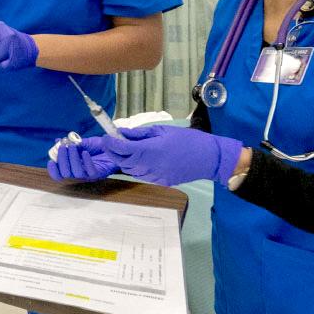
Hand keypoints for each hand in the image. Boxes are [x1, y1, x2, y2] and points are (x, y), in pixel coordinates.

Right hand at [47, 136, 117, 181]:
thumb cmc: (99, 146)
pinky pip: (90, 171)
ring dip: (73, 159)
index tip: (51, 161)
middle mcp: (79, 173)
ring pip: (76, 172)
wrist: (115, 146)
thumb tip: (58, 141)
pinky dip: (86, 161)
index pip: (60, 175)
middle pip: (66, 173)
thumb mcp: (83, 143)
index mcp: (73, 167)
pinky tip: (85, 152)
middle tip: (64, 147)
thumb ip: (71, 144)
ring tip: (73, 146)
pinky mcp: (99, 173)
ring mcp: (89, 175)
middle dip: (62, 160)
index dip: (54, 170)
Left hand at [103, 126, 243, 186]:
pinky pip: (141, 175)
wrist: (208, 158)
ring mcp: (154, 177)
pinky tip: (140, 159)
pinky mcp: (160, 182)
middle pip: (122, 162)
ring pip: (130, 170)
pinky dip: (135, 167)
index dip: (110, 143)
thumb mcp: (163, 131)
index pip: (121, 149)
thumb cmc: (187, 140)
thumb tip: (121, 133)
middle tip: (111, 142)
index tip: (106, 136)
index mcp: (149, 150)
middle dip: (113, 152)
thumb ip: (140, 134)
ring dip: (124, 160)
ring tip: (125, 149)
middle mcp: (149, 166)